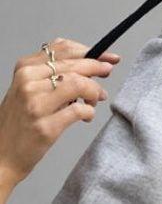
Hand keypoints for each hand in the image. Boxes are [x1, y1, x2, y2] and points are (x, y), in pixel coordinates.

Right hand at [0, 38, 119, 198]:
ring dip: (94, 91)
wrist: (1, 155)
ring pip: (79, 84)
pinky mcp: (45, 126)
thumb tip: (95, 62)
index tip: (107, 57)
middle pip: (75, 66)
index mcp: (25, 69)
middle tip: (108, 72)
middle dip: (98, 68)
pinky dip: (89, 112)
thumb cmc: (20, 120)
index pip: (64, 49)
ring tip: (94, 100)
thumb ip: (56, 72)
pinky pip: (80, 110)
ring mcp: (36, 104)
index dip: (91, 51)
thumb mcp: (30, 87)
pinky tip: (86, 115)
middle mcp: (28, 83)